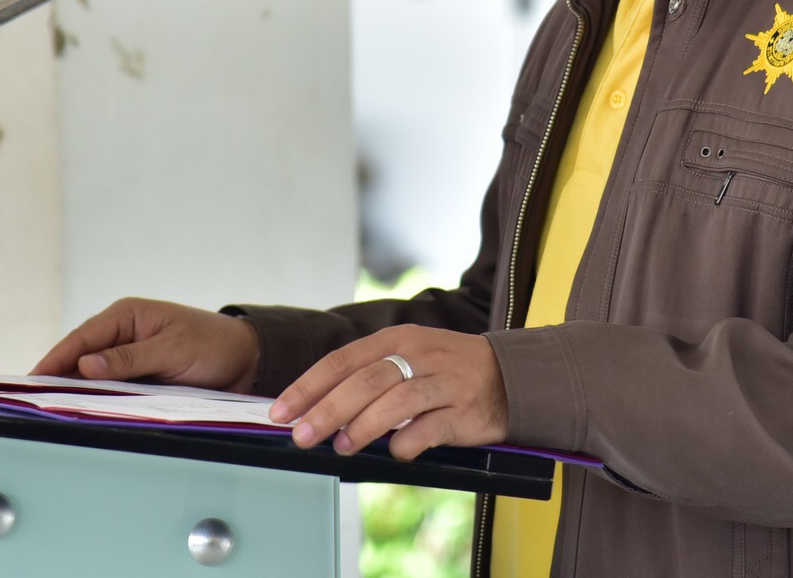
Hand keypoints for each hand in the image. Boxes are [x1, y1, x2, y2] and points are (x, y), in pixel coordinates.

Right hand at [31, 297, 259, 392]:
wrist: (245, 361)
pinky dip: (95, 400)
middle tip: (28, 403)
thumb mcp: (172, 350)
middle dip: (55, 378)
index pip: (81, 337)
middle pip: (79, 357)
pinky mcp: (137, 376)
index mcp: (127, 315)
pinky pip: (109, 388)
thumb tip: (85, 365)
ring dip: (73, 392)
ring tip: (46, 413)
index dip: (54, 359)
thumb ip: (129, 359)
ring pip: (91, 376)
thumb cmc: (212, 346)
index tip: (29, 381)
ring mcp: (128, 356)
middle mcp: (122, 333)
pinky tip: (80, 415)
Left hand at [271, 325, 506, 460]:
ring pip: (394, 402)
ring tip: (340, 447)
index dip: (308, 386)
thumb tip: (318, 409)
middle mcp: (418, 356)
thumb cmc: (447, 371)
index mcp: (397, 339)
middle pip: (364, 382)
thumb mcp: (409, 357)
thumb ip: (369, 377)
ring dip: (362, 427)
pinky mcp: (463, 411)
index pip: (342, 361)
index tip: (281, 411)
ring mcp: (442, 382)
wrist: (512, 376)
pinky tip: (395, 454)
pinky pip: (429, 429)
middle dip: (326, 410)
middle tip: (301, 436)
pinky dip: (407, 443)